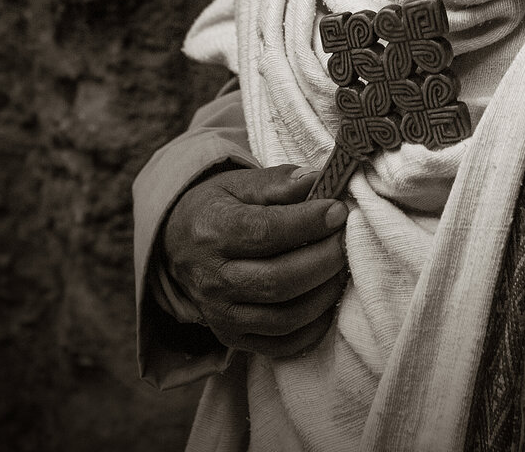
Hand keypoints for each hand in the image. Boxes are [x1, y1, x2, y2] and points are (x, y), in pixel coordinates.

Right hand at [161, 165, 348, 356]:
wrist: (178, 245)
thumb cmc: (219, 208)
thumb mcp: (240, 184)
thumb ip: (279, 182)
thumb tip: (318, 180)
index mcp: (211, 231)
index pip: (264, 232)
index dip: (308, 223)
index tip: (338, 211)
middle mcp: (212, 279)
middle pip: (278, 280)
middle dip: (323, 260)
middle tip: (346, 239)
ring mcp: (221, 314)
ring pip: (284, 318)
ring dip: (323, 294)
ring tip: (340, 267)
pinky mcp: (233, 337)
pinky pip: (281, 345)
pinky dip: (312, 328)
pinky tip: (327, 300)